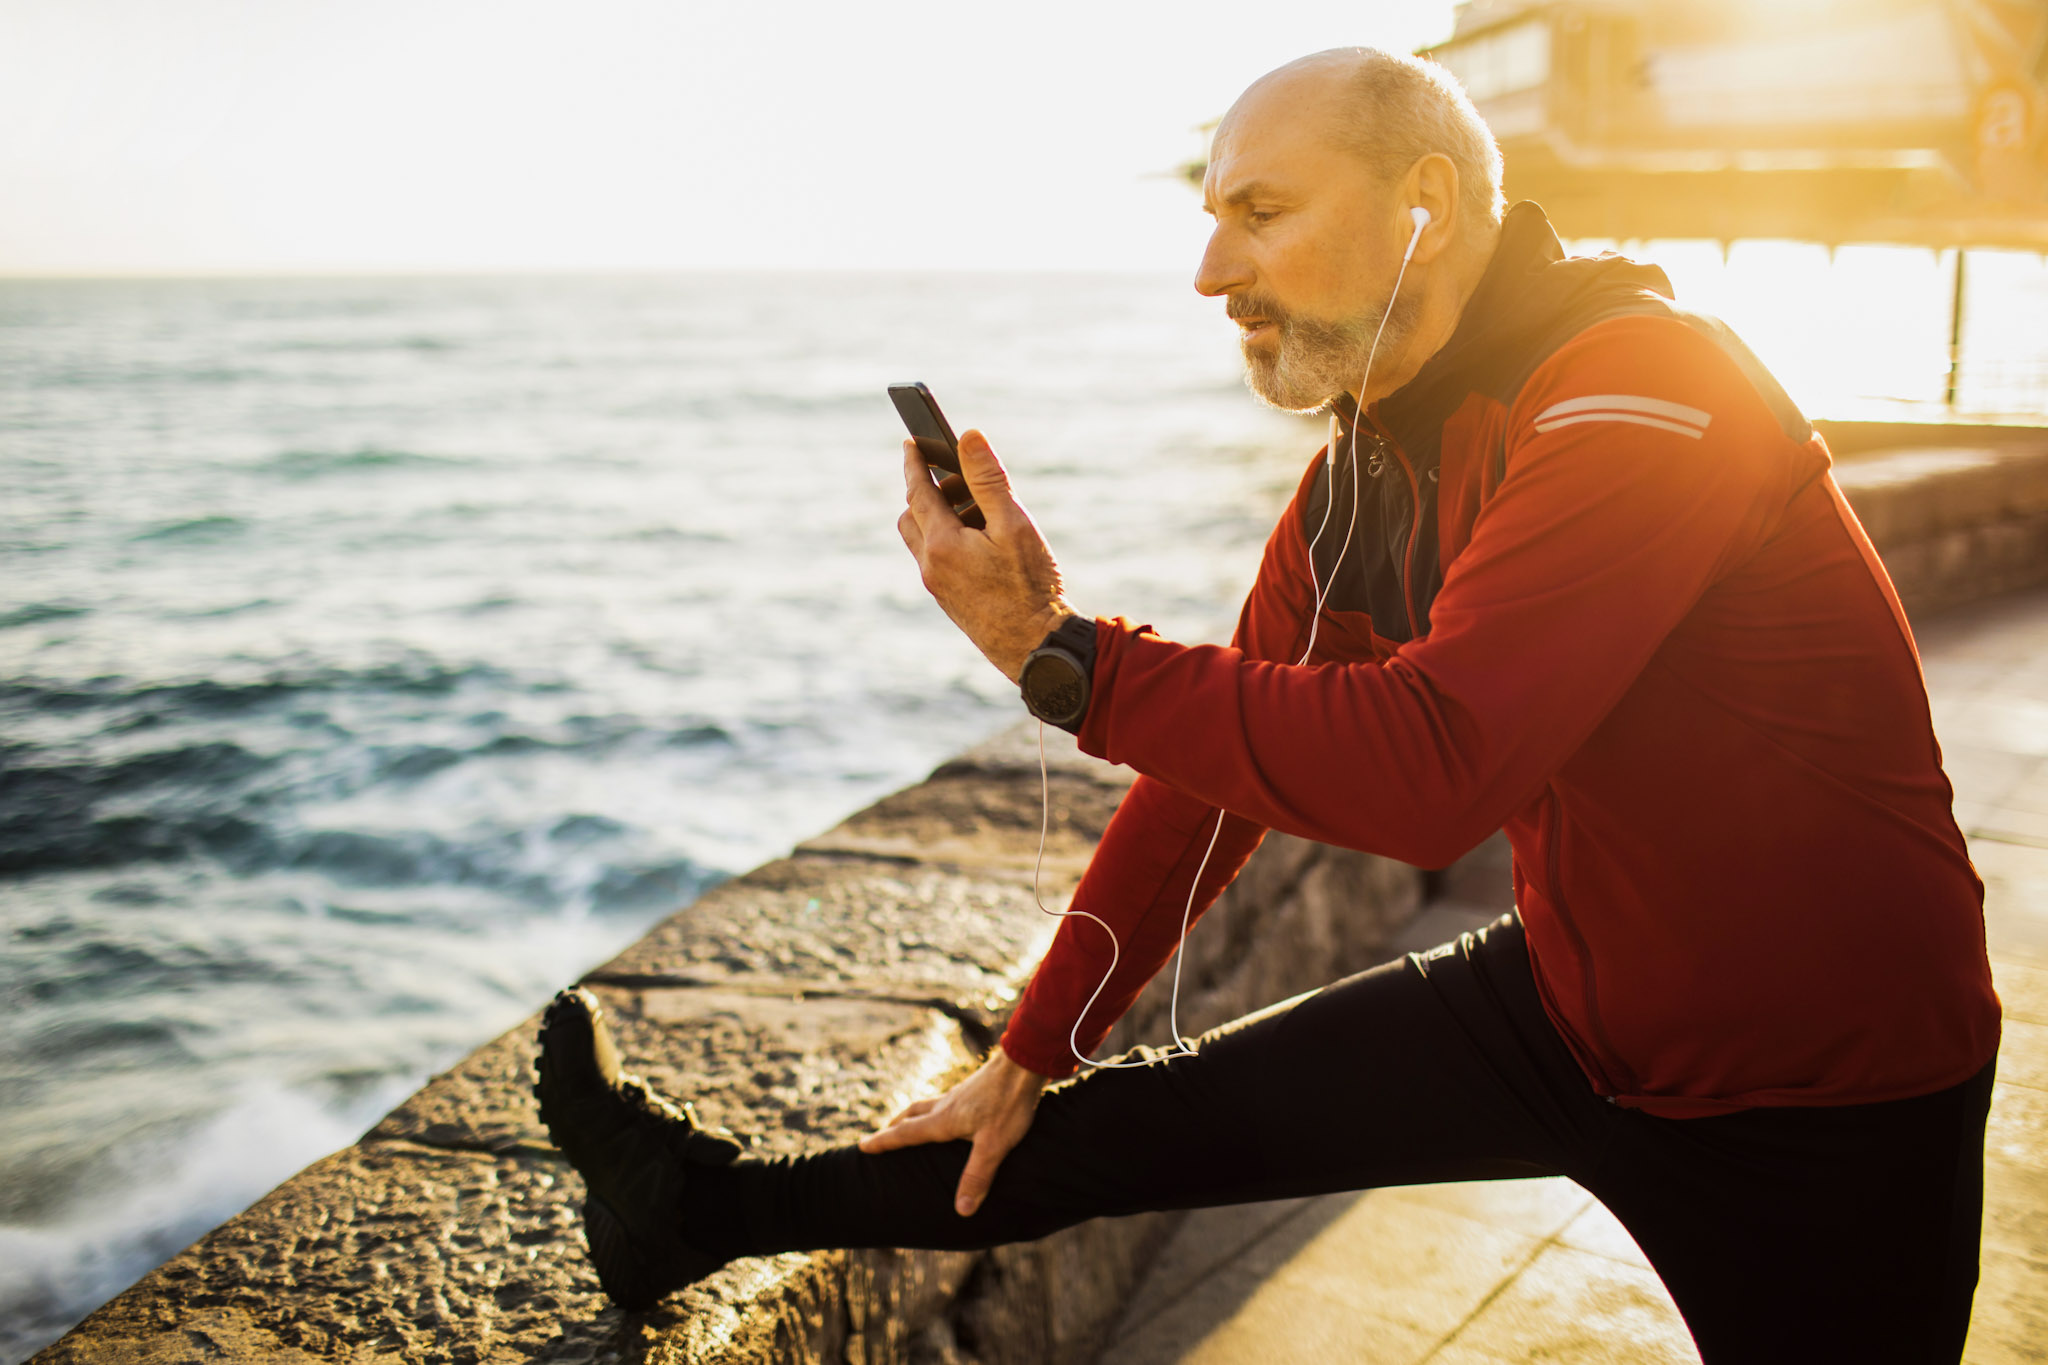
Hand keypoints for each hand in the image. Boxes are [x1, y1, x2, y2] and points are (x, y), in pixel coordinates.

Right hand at [857, 1047, 1047, 1215]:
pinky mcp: (974, 1088)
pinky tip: (949, 1114)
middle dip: (893, 1127)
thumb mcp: (994, 1145)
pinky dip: (934, 1111)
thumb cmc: (1009, 1103)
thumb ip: (977, 1175)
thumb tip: (961, 1210)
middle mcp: (946, 1105)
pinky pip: (944, 1101)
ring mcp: (960, 1094)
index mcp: (944, 1120)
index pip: (906, 1133)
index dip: (883, 1142)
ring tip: (907, 1124)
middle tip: (879, 1136)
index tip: (861, 1147)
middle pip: (911, 1115)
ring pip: (926, 1106)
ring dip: (911, 1116)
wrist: (1024, 1063)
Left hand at [899, 429, 1076, 681]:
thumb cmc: (1031, 587)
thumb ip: (989, 479)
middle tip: (952, 476)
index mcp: (941, 543)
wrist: (1035, 649)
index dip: (915, 463)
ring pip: (922, 541)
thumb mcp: (1014, 525)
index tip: (911, 442)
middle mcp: (931, 567)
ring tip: (976, 511)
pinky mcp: (950, 603)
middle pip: (912, 517)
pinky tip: (982, 545)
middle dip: (925, 491)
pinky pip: (936, 562)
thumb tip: (969, 437)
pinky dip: (947, 542)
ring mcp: (938, 588)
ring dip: (937, 519)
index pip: (918, 491)